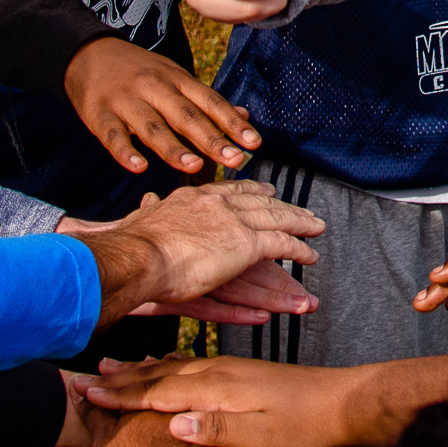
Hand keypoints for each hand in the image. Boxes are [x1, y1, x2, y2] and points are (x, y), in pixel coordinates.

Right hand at [62, 36, 260, 173]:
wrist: (87, 53)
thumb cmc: (138, 72)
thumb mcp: (174, 78)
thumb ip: (205, 101)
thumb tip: (244, 117)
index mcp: (176, 79)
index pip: (209, 102)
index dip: (232, 122)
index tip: (253, 143)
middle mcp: (154, 88)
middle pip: (186, 116)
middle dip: (212, 139)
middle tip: (235, 159)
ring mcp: (125, 100)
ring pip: (152, 126)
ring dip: (173, 148)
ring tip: (194, 166)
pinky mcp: (99, 114)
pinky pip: (113, 135)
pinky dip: (125, 152)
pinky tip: (139, 167)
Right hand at [70, 353, 365, 446]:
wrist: (344, 403)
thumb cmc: (306, 426)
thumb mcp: (263, 437)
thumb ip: (217, 430)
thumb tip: (173, 424)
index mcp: (219, 388)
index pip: (159, 391)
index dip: (122, 396)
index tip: (88, 396)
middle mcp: (220, 373)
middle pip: (159, 375)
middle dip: (121, 380)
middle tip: (84, 380)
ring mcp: (230, 371)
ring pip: (173, 368)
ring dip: (141, 371)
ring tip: (113, 369)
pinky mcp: (241, 375)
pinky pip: (191, 367)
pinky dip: (168, 368)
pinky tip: (165, 369)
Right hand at [81, 179, 324, 325]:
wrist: (138, 255)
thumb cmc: (131, 245)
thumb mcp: (140, 219)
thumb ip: (148, 209)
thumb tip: (145, 201)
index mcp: (193, 197)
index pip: (230, 190)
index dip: (252, 190)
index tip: (266, 190)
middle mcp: (217, 203)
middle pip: (260, 201)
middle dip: (284, 205)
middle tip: (302, 209)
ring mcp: (234, 222)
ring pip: (278, 220)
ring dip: (300, 225)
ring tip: (317, 230)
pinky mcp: (246, 244)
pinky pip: (282, 246)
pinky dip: (299, 250)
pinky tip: (310, 256)